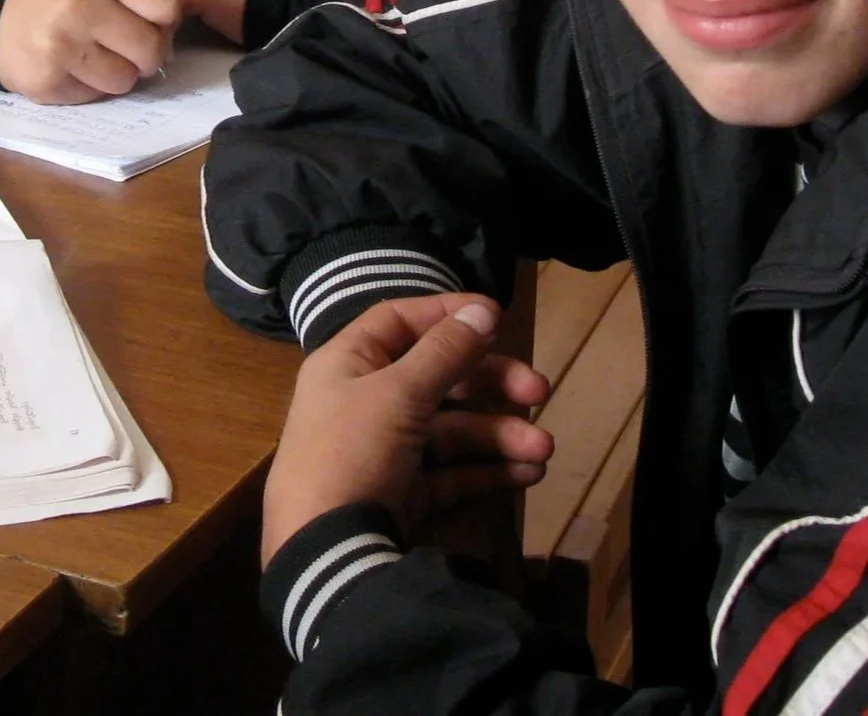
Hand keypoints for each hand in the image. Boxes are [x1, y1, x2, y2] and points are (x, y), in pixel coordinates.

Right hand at [0, 0, 182, 103]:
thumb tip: (173, 34)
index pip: (168, 2)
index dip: (167, 17)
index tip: (152, 20)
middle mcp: (82, 6)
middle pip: (150, 48)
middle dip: (145, 54)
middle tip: (125, 47)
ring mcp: (62, 46)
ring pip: (125, 80)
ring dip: (117, 74)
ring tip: (95, 57)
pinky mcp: (46, 81)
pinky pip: (94, 97)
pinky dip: (88, 87)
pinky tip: (71, 68)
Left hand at [261, 293, 552, 564]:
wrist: (324, 558)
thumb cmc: (353, 453)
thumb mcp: (398, 393)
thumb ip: (445, 351)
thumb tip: (483, 309)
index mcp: (348, 364)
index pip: (401, 321)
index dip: (448, 314)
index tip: (497, 315)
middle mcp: (364, 402)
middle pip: (437, 376)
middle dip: (492, 383)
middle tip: (539, 390)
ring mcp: (384, 452)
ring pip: (451, 430)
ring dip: (499, 435)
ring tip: (544, 450)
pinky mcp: (402, 497)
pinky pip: (449, 473)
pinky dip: (487, 471)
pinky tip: (528, 474)